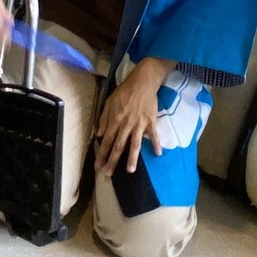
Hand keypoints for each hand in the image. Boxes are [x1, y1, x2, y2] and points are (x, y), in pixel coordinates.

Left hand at [94, 59, 171, 174]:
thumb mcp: (109, 103)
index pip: (106, 141)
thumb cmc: (124, 92)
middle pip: (118, 146)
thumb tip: (98, 135)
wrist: (142, 82)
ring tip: (130, 170)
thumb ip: (104, 119)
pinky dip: (156, 144)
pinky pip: (154, 135)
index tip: (98, 166)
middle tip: (109, 174)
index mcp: (114, 120)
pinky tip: (158, 154)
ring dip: (132, 158)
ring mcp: (139, 124)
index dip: (102, 154)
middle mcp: (126, 125)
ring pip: (135, 144)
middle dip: (113, 161)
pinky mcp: (151, 121)